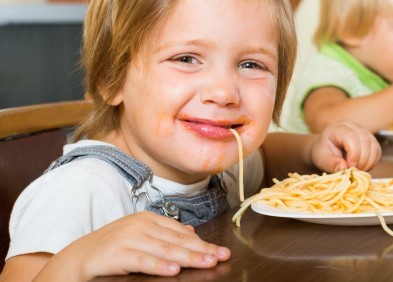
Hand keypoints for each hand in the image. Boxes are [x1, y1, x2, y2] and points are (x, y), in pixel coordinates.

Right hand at [44, 212, 229, 279]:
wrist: (75, 259)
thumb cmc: (110, 250)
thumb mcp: (139, 237)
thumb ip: (163, 234)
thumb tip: (189, 231)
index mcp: (147, 219)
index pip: (181, 232)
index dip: (202, 243)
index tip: (220, 252)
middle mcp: (140, 224)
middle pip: (177, 240)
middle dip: (202, 250)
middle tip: (221, 257)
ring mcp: (128, 237)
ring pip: (165, 249)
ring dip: (188, 257)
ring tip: (206, 263)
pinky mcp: (116, 253)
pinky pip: (142, 260)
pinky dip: (159, 265)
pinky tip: (174, 270)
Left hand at [311, 120, 381, 171]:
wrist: (326, 149)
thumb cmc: (322, 152)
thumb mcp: (321, 159)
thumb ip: (331, 163)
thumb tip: (343, 168)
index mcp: (339, 128)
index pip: (352, 137)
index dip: (354, 153)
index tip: (350, 167)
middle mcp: (353, 126)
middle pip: (365, 141)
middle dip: (361, 160)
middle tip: (353, 172)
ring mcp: (364, 132)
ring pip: (374, 146)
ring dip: (368, 162)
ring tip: (357, 171)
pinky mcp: (370, 140)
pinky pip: (377, 151)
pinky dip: (372, 162)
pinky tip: (363, 167)